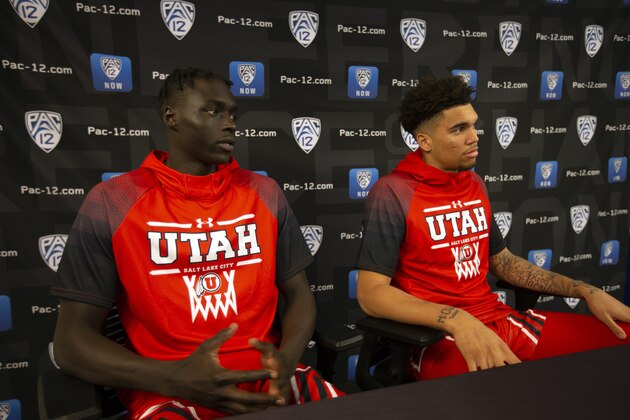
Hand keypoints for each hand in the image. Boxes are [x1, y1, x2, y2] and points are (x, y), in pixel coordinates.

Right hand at [167, 324, 284, 413]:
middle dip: (266, 399)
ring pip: (243, 409)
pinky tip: (258, 412)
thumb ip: (222, 336)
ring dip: (259, 409)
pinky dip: (247, 413)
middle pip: (248, 398)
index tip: (275, 373)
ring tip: (274, 409)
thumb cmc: (192, 362)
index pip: (246, 376)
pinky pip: (234, 412)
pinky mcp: (216, 407)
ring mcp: (219, 402)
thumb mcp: (206, 347)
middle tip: (281, 398)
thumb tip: (236, 324)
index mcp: (220, 376)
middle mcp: (221, 392)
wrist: (176, 381)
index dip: (261, 375)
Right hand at [450, 313, 520, 371]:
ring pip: (488, 373)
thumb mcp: (497, 339)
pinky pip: (474, 372)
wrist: (464, 323)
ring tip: (489, 376)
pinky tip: (477, 376)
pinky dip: (476, 376)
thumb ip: (504, 352)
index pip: (516, 362)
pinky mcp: (470, 357)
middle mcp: (493, 352)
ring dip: (488, 374)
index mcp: (502, 347)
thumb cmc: (481, 332)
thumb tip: (511, 365)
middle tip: (503, 380)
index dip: (520, 371)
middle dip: (503, 376)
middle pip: (503, 370)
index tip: (520, 376)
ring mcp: (481, 355)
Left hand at [583, 288, 629, 338]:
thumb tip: (623, 337)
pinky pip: (627, 313)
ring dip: (628, 322)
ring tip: (623, 329)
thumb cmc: (597, 305)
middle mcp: (626, 310)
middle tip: (625, 333)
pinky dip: (627, 318)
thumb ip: (614, 328)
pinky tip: (622, 322)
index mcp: (625, 314)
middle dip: (629, 326)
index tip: (628, 334)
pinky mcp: (620, 306)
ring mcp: (623, 308)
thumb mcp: (605, 319)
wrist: (593, 294)